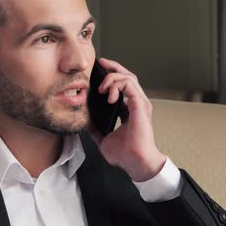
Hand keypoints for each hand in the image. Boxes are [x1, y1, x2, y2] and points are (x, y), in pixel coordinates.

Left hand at [87, 58, 166, 181]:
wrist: (135, 162)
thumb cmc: (125, 154)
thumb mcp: (104, 138)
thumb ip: (96, 128)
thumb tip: (85, 120)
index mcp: (131, 110)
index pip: (123, 86)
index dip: (111, 77)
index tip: (98, 72)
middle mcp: (137, 104)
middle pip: (128, 76)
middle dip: (113, 67)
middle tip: (101, 63)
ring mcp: (140, 103)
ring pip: (129, 77)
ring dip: (112, 78)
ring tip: (101, 88)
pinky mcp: (140, 105)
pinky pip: (129, 85)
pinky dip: (117, 85)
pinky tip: (107, 95)